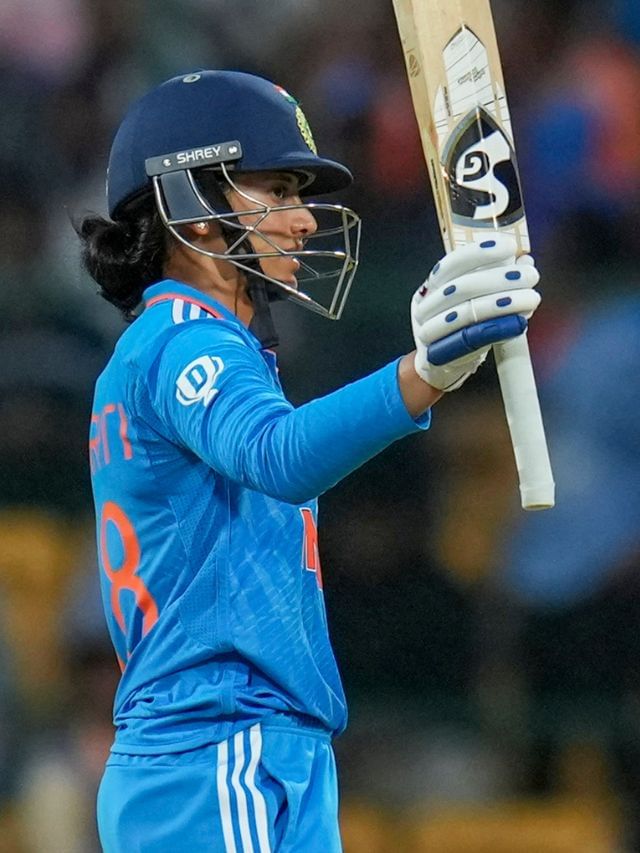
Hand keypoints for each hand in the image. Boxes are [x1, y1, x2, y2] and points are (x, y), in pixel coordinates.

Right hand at [411, 234, 540, 390]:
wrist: (437, 366)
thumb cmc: (459, 328)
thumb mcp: (471, 299)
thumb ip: (494, 279)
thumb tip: (524, 261)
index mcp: (432, 286)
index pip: (452, 263)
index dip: (479, 253)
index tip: (509, 247)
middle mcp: (426, 306)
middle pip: (460, 288)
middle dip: (500, 278)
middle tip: (531, 276)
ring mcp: (429, 331)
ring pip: (465, 314)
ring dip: (502, 304)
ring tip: (531, 299)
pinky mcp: (440, 355)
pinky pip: (470, 340)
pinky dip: (497, 329)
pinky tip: (518, 322)